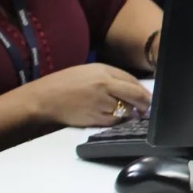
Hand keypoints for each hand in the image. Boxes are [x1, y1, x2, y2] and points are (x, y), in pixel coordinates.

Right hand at [24, 64, 151, 127]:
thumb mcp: (90, 71)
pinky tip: (112, 117)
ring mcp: (100, 103)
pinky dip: (117, 120)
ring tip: (126, 111)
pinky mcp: (95, 118)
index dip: (144, 90)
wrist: (44, 98)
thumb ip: (113, 77)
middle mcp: (104, 85)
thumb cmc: (66, 82)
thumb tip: (134, 88)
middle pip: (135, 95)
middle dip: (145, 103)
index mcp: (104, 71)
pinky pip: (115, 121)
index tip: (148, 96)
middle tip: (147, 107)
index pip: (133, 81)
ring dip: (129, 112)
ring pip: (126, 110)